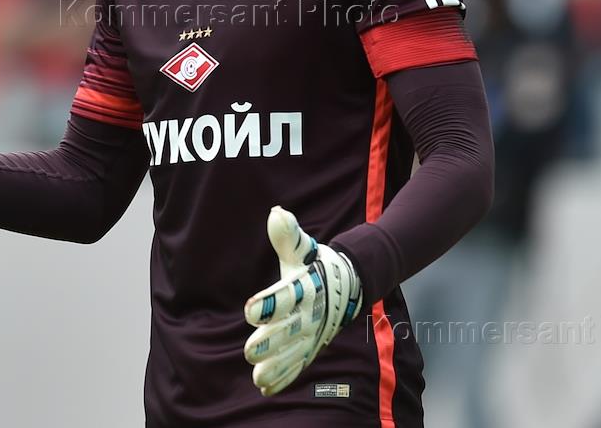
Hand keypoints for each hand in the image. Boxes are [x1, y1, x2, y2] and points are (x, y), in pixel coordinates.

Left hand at [243, 206, 361, 395]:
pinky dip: (285, 376)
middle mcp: (313, 313)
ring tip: (257, 375)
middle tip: (250, 351)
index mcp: (308, 287)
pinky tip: (266, 387)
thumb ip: (288, 235)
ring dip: (277, 365)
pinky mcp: (313, 346)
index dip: (270, 303)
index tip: (250, 309)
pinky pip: (299, 363)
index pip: (288, 296)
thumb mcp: (304, 248)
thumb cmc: (317, 264)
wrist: (350, 283)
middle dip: (272, 342)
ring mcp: (314, 333)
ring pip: (295, 352)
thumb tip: (276, 213)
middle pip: (291, 329)